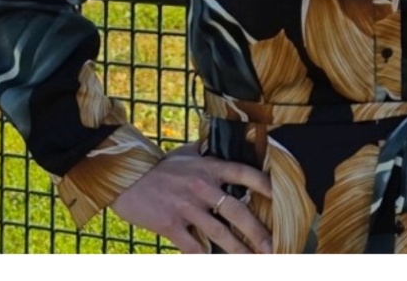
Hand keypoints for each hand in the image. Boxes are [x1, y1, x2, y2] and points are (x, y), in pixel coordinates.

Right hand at [109, 143, 274, 253]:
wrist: (126, 178)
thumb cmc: (160, 166)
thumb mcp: (189, 153)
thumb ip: (211, 153)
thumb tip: (236, 143)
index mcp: (209, 167)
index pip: (245, 174)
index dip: (265, 186)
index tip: (280, 199)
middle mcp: (201, 186)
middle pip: (237, 211)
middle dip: (258, 232)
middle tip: (274, 246)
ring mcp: (186, 206)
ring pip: (219, 233)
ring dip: (238, 250)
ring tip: (253, 260)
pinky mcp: (170, 224)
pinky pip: (192, 246)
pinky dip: (205, 258)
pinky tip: (215, 264)